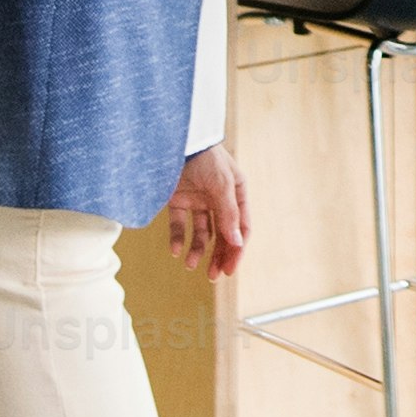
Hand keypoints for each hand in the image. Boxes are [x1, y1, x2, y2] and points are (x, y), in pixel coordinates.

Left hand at [161, 145, 250, 280]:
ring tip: (189, 264)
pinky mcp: (178, 200)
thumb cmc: (204, 156)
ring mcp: (198, 200)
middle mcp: (220, 199)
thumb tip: (237, 243)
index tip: (229, 269)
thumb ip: (228, 214)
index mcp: (237, 193)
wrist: (174, 140)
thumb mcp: (221, 184)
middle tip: (213, 276)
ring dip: (197, 250)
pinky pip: (180, 225)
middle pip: (223, 234)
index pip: (241, 227)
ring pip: (202, 233)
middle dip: (218, 256)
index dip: (237, 249)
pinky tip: (175, 250)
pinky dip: (178, 238)